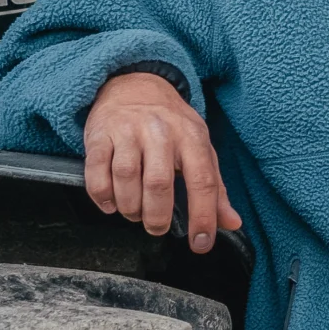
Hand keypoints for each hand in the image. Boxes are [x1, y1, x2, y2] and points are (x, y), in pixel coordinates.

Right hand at [83, 70, 241, 253]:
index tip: (200, 243)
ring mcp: (128, 131)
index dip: (203, 216)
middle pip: (159, 184)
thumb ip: (216, 188)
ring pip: (126, 179)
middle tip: (156, 227)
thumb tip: (232, 223)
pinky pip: (97, 172)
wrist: (134, 86)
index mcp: (192, 137)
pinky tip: (111, 203)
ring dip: (130, 208)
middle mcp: (161, 132)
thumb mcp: (200, 148)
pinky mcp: (100, 135)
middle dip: (157, 216)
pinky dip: (103, 196)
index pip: (203, 181)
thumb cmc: (171, 124)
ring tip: (135, 214)